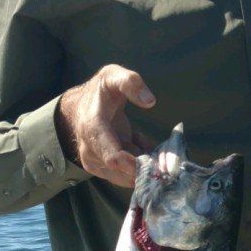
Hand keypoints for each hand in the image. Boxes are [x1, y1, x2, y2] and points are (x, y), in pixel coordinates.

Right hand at [57, 65, 155, 187]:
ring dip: (146, 167)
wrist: (83, 105)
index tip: (156, 165)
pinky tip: (147, 148)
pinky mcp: (104, 168)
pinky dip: (143, 164)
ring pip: (127, 175)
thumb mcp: (114, 75)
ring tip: (157, 150)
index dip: (135, 166)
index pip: (113, 157)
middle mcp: (91, 149)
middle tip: (167, 164)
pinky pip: (128, 173)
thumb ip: (131, 83)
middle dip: (146, 170)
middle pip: (122, 172)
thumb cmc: (101, 90)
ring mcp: (96, 161)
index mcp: (93, 129)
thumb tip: (150, 101)